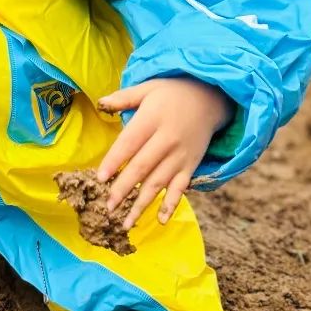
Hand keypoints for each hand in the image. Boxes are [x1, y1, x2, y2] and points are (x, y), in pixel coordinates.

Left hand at [96, 76, 233, 228]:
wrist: (210, 97)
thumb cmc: (172, 92)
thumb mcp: (148, 88)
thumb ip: (123, 98)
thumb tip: (100, 104)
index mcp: (152, 119)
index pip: (129, 143)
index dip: (114, 161)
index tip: (100, 178)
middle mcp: (166, 139)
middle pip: (141, 167)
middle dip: (123, 189)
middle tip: (108, 207)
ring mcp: (180, 155)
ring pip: (158, 182)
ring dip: (141, 204)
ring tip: (126, 222)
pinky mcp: (191, 165)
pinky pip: (180, 187)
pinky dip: (171, 204)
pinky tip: (160, 220)